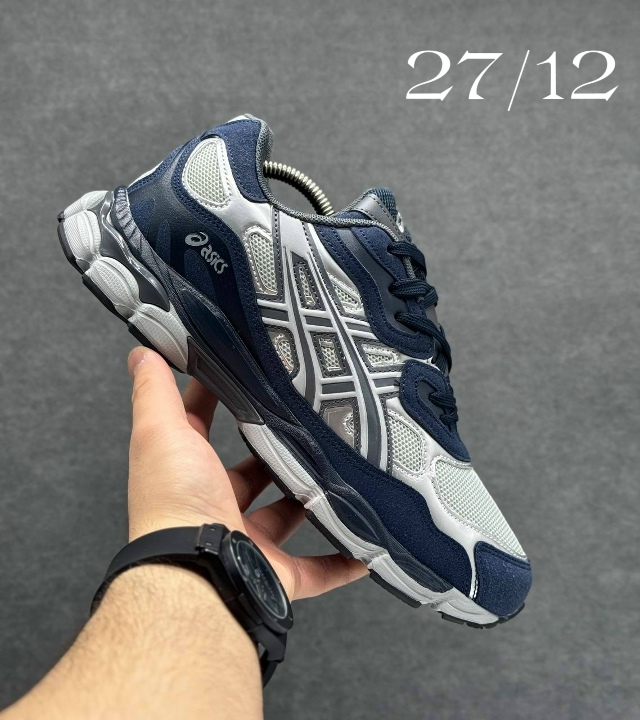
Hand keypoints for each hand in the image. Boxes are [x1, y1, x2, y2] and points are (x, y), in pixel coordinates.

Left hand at [126, 346, 367, 600]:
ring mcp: (248, 545)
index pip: (200, 428)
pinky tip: (366, 546)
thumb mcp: (161, 432)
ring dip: (311, 500)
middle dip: (274, 453)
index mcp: (188, 474)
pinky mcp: (277, 577)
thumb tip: (140, 351)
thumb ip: (154, 392)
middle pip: (249, 476)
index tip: (248, 375)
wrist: (196, 577)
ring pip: (285, 518)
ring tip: (343, 469)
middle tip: (307, 421)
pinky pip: (317, 570)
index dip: (218, 400)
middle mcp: (215, 509)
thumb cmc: (176, 500)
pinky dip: (342, 560)